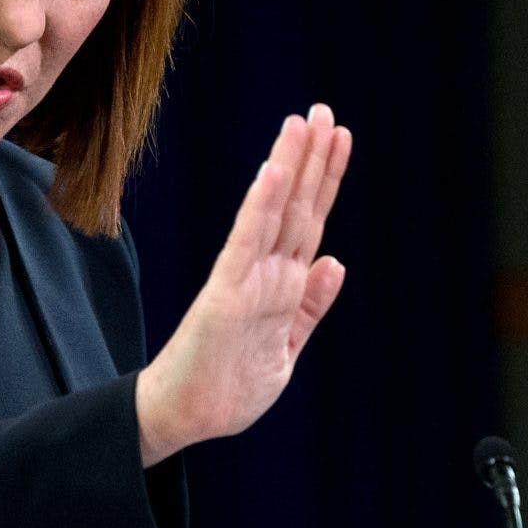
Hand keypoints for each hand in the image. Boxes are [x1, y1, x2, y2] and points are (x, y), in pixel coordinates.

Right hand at [136, 104, 351, 465]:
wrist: (188, 416)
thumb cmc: (230, 384)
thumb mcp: (287, 346)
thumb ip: (310, 306)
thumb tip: (337, 262)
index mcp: (283, 285)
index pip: (310, 220)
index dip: (326, 179)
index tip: (339, 139)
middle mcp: (266, 272)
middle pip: (297, 206)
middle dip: (313, 158)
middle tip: (324, 110)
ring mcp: (246, 278)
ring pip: (275, 212)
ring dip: (290, 165)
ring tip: (302, 123)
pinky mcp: (226, 292)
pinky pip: (248, 241)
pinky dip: (261, 205)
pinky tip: (271, 171)